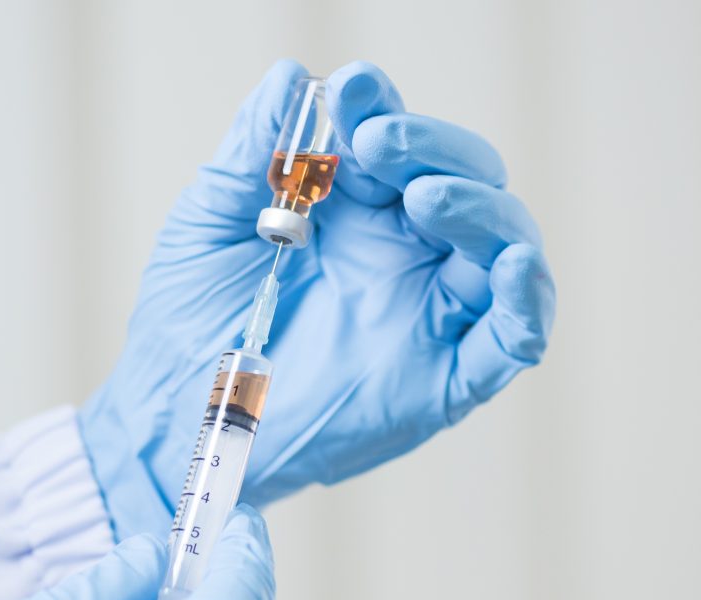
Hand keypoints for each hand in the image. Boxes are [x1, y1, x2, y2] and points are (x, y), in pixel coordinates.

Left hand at [80, 60, 555, 538]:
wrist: (172, 421)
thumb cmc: (187, 324)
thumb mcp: (212, 220)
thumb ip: (255, 148)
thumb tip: (293, 77)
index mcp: (358, 213)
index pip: (401, 146)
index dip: (387, 111)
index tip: (353, 92)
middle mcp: (405, 256)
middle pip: (468, 183)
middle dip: (436, 148)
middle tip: (377, 145)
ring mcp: (430, 315)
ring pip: (504, 247)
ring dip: (483, 207)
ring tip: (426, 195)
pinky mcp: (444, 379)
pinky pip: (512, 339)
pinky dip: (528, 301)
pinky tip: (510, 264)